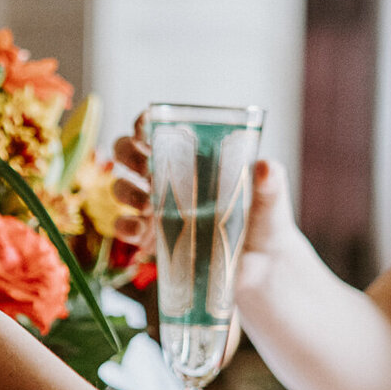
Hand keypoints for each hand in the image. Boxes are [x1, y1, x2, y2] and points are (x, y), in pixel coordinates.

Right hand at [111, 116, 298, 291]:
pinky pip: (124, 227)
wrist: (261, 266)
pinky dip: (125, 226)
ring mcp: (153, 207)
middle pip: (125, 152)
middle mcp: (164, 176)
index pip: (154, 128)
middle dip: (128, 155)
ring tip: (149, 204)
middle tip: (147, 168)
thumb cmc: (262, 221)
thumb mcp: (269, 199)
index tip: (147, 124)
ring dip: (127, 191)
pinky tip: (141, 230)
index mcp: (189, 157)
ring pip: (120, 187)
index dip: (143, 123)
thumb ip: (270, 184)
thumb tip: (266, 167)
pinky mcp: (150, 238)